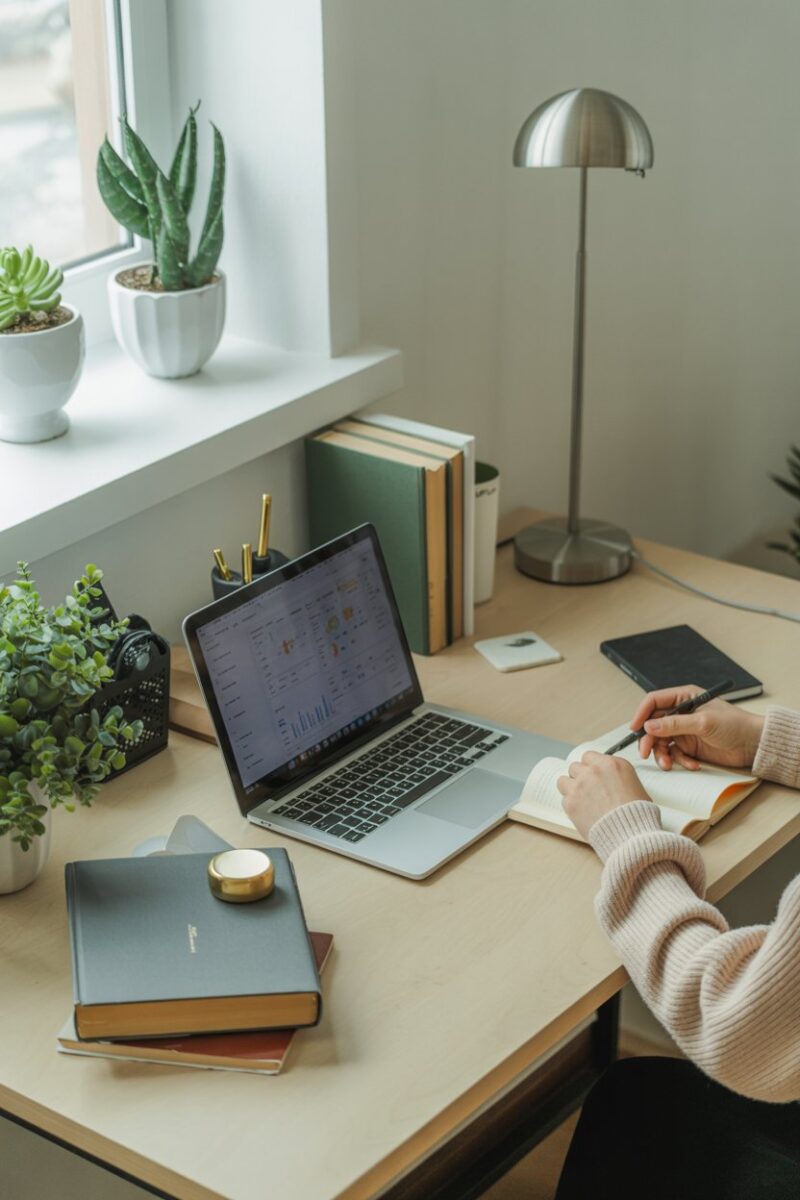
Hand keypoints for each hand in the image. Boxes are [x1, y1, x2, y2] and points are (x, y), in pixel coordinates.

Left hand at [557, 752, 652, 840]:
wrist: (630, 834)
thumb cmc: (638, 814)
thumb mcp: (636, 786)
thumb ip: (617, 777)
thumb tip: (609, 779)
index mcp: (611, 764)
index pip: (589, 757)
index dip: (589, 768)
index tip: (592, 776)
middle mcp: (594, 770)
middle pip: (575, 767)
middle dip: (580, 778)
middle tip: (587, 791)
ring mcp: (580, 785)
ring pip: (563, 780)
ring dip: (570, 789)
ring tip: (581, 801)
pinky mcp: (571, 802)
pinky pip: (564, 799)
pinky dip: (571, 806)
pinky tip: (582, 813)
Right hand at [631, 685, 763, 771]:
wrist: (754, 745)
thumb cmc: (735, 725)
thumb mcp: (703, 722)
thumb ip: (674, 724)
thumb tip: (649, 726)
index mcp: (684, 697)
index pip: (654, 701)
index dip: (641, 713)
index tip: (635, 728)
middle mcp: (681, 713)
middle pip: (653, 724)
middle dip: (649, 740)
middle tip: (645, 753)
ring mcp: (684, 730)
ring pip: (661, 742)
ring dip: (662, 754)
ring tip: (668, 764)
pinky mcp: (690, 746)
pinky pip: (675, 754)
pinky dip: (680, 761)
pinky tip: (692, 764)